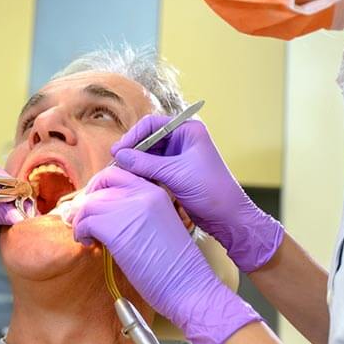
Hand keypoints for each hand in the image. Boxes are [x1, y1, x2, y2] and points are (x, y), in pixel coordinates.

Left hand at [71, 166, 261, 343]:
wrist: (188, 285)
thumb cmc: (175, 265)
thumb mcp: (159, 224)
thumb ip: (136, 212)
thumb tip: (105, 212)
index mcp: (155, 191)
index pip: (118, 173)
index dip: (100, 185)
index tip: (94, 202)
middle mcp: (142, 194)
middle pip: (101, 183)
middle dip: (87, 200)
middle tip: (82, 218)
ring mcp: (129, 210)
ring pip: (90, 203)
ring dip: (81, 219)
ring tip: (87, 236)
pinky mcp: (116, 229)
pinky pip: (86, 222)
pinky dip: (81, 232)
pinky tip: (88, 243)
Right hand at [111, 115, 283, 271]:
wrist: (228, 217)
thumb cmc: (211, 190)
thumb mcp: (175, 174)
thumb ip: (145, 164)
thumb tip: (119, 156)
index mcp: (188, 130)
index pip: (152, 125)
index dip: (133, 136)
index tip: (118, 150)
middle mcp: (183, 140)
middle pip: (148, 139)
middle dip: (132, 151)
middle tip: (115, 163)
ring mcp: (178, 156)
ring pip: (148, 154)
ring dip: (135, 163)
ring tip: (121, 173)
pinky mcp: (175, 172)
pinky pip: (152, 168)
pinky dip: (142, 173)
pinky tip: (132, 180)